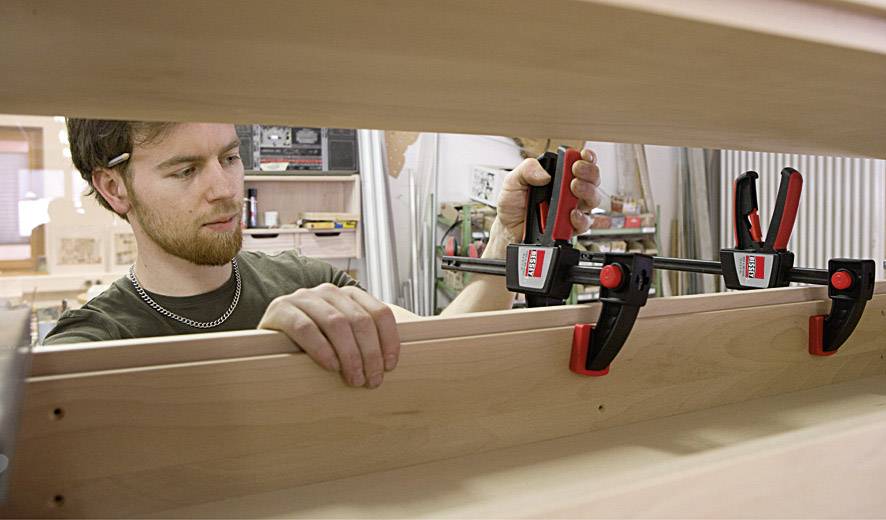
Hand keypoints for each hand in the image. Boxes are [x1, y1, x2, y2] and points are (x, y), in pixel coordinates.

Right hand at [258, 284, 399, 388]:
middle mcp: (328, 291)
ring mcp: (304, 297)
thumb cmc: (311, 344)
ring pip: (336, 323)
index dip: (389, 340)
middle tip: (372, 380)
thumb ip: (362, 340)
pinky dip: (322, 349)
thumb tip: (390, 365)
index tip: (390, 366)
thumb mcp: (340, 337)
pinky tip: (330, 366)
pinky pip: (306, 328)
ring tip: (354, 378)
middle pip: (360, 321)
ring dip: (350, 355)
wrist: (266, 339)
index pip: (380, 312)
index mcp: (349, 294)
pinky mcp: (281, 309)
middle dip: (370, 354)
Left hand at [494, 148, 600, 242]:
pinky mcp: (570, 227)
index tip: (583, 156)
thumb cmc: (513, 205)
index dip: (587, 157)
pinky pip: (584, 223)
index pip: (580, 162)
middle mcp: (568, 191)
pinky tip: (572, 214)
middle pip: (592, 179)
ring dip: (587, 192)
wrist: (507, 230)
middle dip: (588, 173)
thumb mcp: (513, 181)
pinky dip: (581, 218)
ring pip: (592, 200)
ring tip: (574, 188)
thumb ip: (526, 170)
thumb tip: (544, 173)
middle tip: (576, 171)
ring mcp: (571, 209)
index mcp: (557, 176)